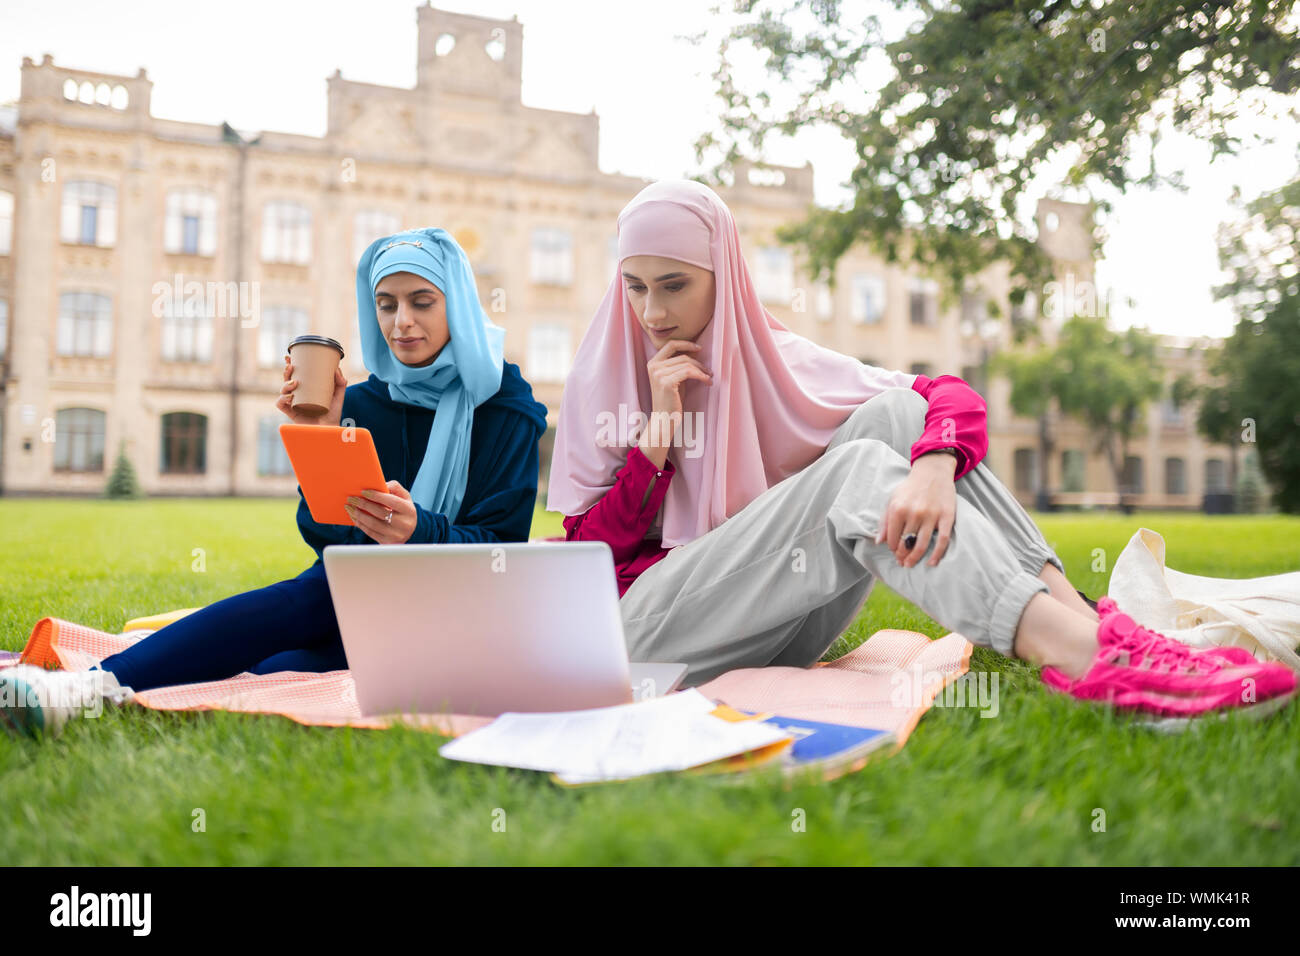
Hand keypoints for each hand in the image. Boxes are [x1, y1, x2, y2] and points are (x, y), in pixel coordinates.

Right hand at [278, 354, 346, 427]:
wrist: (330, 430)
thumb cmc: (332, 414)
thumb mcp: (338, 396)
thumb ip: (340, 383)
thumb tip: (337, 369)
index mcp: (305, 389)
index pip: (295, 375)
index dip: (289, 365)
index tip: (289, 357)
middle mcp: (297, 396)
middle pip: (286, 381)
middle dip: (286, 372)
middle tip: (291, 366)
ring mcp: (293, 404)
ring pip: (282, 391)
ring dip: (285, 384)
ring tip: (295, 383)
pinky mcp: (291, 413)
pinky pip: (280, 404)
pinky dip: (282, 398)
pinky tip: (290, 396)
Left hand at [345, 480, 416, 543]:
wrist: (410, 530)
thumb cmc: (403, 509)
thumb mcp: (404, 497)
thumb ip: (394, 487)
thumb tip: (379, 486)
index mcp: (409, 510)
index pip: (391, 501)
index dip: (376, 496)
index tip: (363, 491)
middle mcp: (404, 524)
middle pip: (380, 513)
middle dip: (363, 504)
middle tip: (351, 498)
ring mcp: (396, 535)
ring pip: (373, 524)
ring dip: (358, 514)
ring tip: (349, 507)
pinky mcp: (387, 542)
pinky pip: (370, 532)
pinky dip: (359, 523)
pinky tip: (353, 516)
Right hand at [641, 340, 711, 466]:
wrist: (664, 419)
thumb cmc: (671, 400)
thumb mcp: (674, 378)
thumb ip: (678, 365)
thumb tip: (695, 351)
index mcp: (653, 363)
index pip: (671, 344)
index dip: (686, 343)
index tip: (699, 348)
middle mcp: (653, 366)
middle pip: (682, 355)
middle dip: (699, 362)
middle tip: (709, 370)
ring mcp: (658, 374)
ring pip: (687, 364)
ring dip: (702, 370)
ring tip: (709, 377)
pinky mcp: (666, 382)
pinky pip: (689, 372)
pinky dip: (701, 376)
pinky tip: (707, 382)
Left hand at [875, 453, 957, 566]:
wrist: (932, 472)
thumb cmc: (910, 488)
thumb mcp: (892, 500)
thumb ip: (884, 521)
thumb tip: (878, 542)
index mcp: (898, 509)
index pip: (892, 538)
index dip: (892, 548)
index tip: (894, 551)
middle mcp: (914, 513)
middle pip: (906, 543)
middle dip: (902, 556)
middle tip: (902, 562)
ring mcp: (931, 516)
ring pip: (922, 545)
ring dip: (914, 558)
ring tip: (910, 564)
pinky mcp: (947, 517)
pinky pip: (942, 540)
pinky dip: (937, 554)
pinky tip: (932, 563)